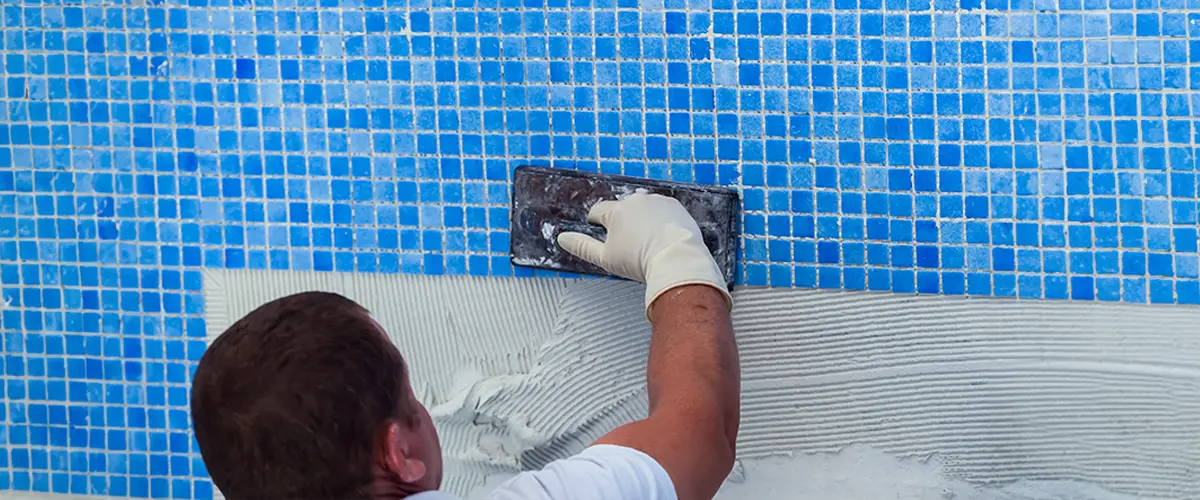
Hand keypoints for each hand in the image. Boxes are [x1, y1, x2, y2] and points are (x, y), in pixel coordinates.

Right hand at [556, 193, 732, 313]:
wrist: (677, 261)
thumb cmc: (640, 261)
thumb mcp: (605, 258)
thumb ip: (582, 246)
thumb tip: (562, 238)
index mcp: (616, 212)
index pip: (598, 211)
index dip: (597, 223)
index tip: (602, 233)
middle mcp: (636, 201)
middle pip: (622, 209)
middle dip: (622, 222)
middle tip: (628, 244)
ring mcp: (657, 201)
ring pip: (643, 208)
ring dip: (642, 219)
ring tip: (647, 242)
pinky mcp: (675, 207)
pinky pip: (662, 210)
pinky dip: (661, 220)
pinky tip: (662, 237)